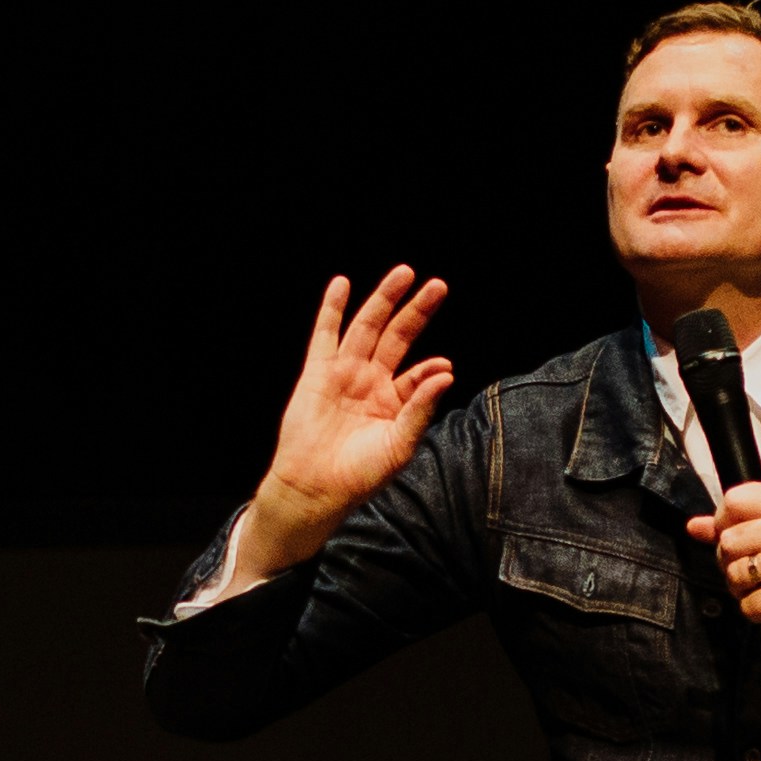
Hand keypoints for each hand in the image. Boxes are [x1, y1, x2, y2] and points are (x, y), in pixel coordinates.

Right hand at [223, 267, 453, 583]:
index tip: (441, 366)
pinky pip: (325, 334)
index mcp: (393, 402)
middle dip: (417, 311)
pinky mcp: (318, 372)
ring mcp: (344, 374)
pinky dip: (332, 309)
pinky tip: (341, 285)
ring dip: (384, 300)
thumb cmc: (359, 474)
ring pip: (367, 328)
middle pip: (397, 337)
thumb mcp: (400, 444)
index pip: (418, 374)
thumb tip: (446, 372)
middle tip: (438, 286)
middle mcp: (371, 382)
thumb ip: (420, 407)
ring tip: (403, 274)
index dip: (431, 369)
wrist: (315, 487)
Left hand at [692, 481, 760, 666]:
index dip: (723, 522)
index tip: (736, 536)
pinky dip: (756, 610)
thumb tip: (695, 526)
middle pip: (728, 540)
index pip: (733, 500)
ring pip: (734, 573)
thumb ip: (744, 522)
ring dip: (742, 587)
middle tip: (754, 568)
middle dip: (731, 560)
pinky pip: (748, 605)